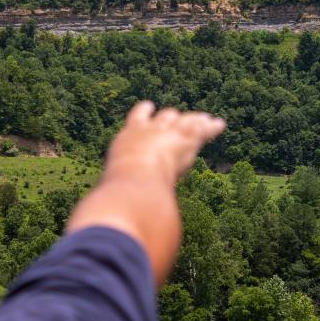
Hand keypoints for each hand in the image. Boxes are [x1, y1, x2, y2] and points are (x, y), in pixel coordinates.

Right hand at [104, 101, 225, 185]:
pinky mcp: (185, 138)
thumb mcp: (111, 184)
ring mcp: (168, 131)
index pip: (137, 118)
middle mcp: (149, 129)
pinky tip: (220, 125)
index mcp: (128, 137)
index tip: (148, 107)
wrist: (133, 181)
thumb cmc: (118, 188)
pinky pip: (201, 129)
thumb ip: (112, 189)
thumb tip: (99, 213)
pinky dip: (212, 128)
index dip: (144, 113)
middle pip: (165, 116)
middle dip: (173, 118)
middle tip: (180, 119)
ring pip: (185, 120)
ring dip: (195, 121)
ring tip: (205, 120)